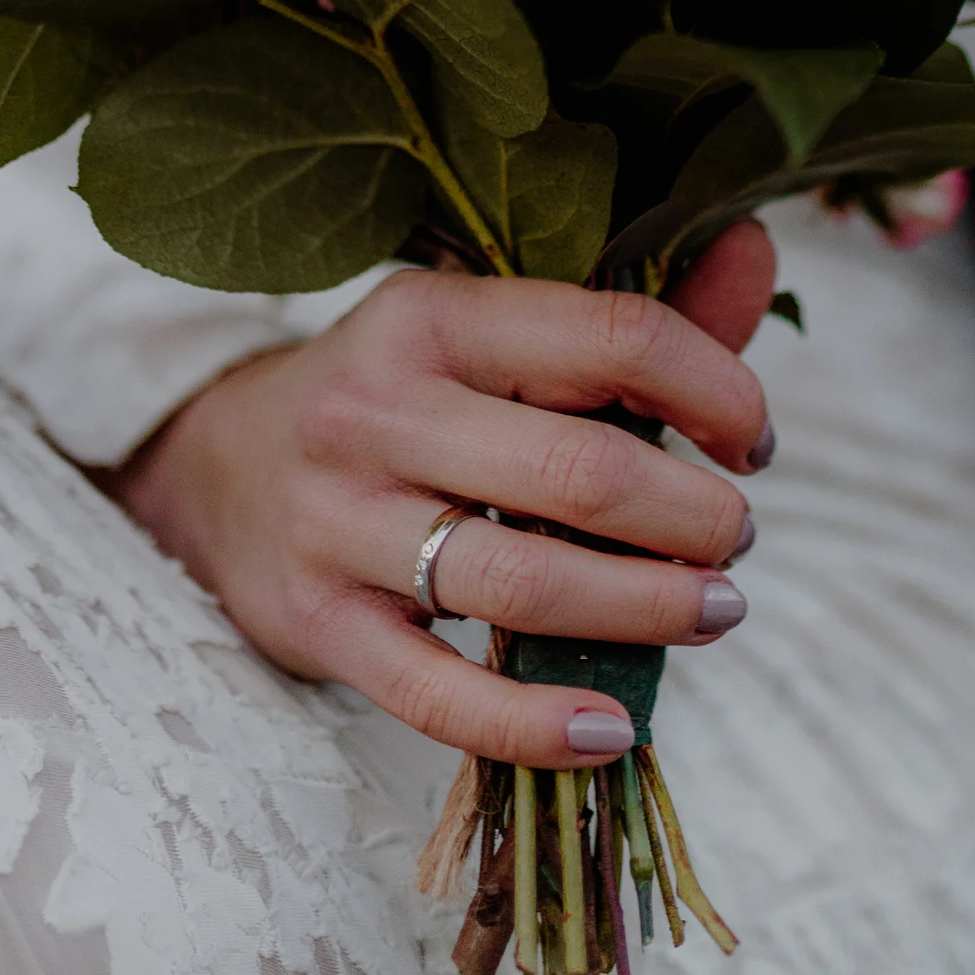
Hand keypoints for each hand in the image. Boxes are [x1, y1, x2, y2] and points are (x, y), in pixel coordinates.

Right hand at [112, 227, 776, 768]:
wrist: (217, 461)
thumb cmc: (407, 394)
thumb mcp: (494, 331)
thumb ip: (631, 314)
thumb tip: (757, 246)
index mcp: (435, 314)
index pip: (612, 339)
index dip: (716, 391)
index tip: (753, 440)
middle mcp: (377, 409)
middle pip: (579, 474)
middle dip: (694, 518)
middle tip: (738, 542)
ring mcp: (338, 521)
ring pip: (522, 586)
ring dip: (647, 612)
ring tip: (715, 612)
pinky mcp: (316, 625)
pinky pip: (438, 697)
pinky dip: (536, 726)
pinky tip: (613, 728)